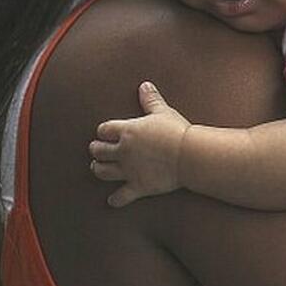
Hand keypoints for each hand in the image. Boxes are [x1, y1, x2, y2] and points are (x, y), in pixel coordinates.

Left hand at [89, 81, 190, 206]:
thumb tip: (144, 84)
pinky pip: (121, 196)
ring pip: (103, 172)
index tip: (106, 132)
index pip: (105, 129)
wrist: (189, 154)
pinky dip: (116, 199)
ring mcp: (129, 170)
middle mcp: (123, 151)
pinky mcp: (138, 186)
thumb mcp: (163, 112)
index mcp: (127, 131)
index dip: (104, 131)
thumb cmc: (177, 131)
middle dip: (96, 150)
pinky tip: (112, 200)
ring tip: (97, 168)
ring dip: (98, 169)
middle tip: (97, 150)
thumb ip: (151, 99)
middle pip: (99, 151)